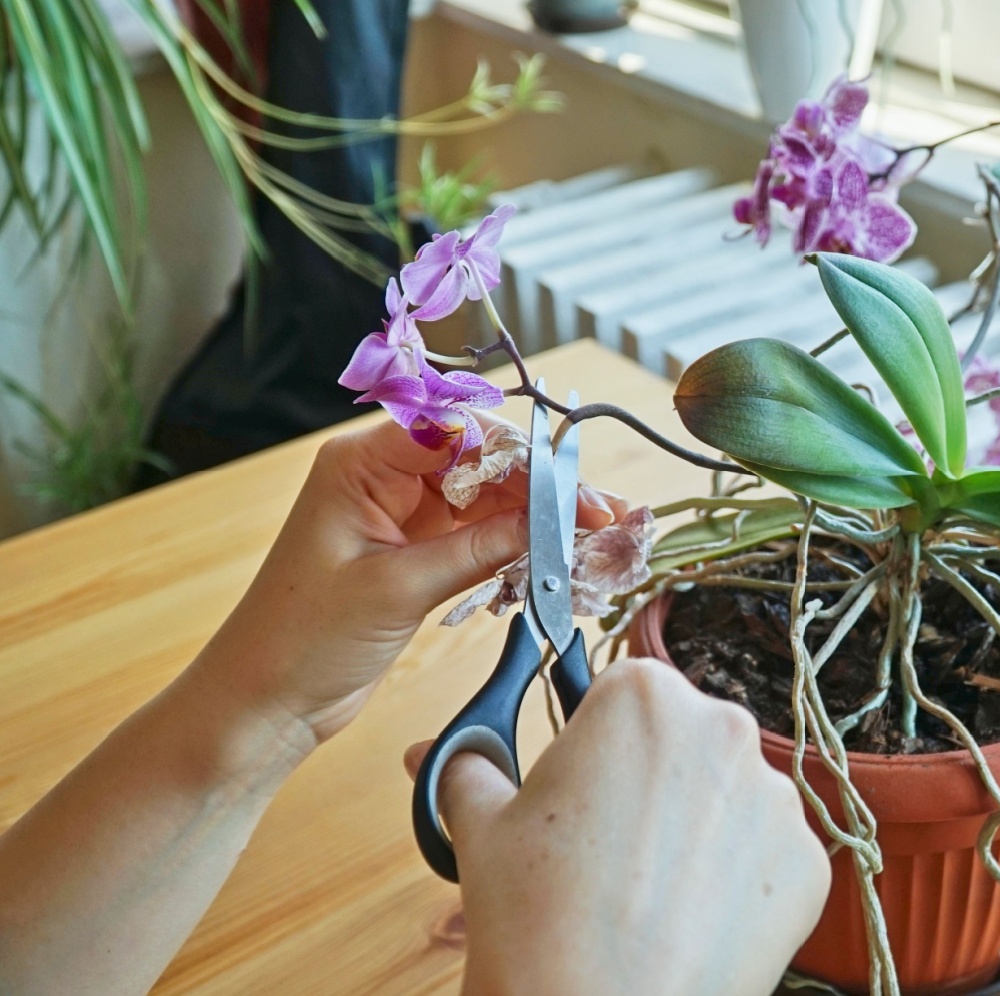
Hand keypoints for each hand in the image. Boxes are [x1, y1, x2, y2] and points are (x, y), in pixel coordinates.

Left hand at [193, 419, 613, 750]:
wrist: (264, 703)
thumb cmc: (301, 640)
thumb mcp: (398, 590)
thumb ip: (478, 550)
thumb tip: (551, 522)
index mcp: (360, 463)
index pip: (457, 431)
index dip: (520, 453)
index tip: (570, 485)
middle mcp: (383, 477)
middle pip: (481, 461)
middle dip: (541, 486)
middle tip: (599, 515)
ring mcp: (402, 515)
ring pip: (488, 499)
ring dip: (538, 517)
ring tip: (593, 537)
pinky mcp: (416, 553)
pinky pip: (480, 535)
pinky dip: (517, 546)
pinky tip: (557, 555)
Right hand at [404, 659, 830, 995]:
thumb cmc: (536, 920)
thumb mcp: (483, 828)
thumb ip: (469, 768)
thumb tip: (438, 754)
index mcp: (645, 695)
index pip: (623, 693)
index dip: (597, 741)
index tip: (582, 784)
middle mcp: (724, 728)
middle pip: (684, 739)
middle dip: (652, 779)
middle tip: (606, 844)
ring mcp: (775, 798)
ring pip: (729, 797)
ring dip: (697, 827)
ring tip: (646, 890)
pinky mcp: (806, 862)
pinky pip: (766, 855)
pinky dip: (736, 881)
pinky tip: (691, 916)